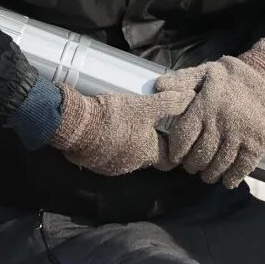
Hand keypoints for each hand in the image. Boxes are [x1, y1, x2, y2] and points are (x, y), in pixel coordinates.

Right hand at [45, 79, 197, 177]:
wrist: (74, 126)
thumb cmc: (113, 116)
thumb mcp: (144, 106)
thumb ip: (169, 103)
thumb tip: (190, 97)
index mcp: (148, 154)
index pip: (170, 158)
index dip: (174, 144)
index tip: (172, 130)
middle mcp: (132, 165)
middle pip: (149, 155)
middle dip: (151, 141)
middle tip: (150, 121)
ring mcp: (112, 166)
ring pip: (129, 155)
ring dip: (130, 142)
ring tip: (127, 122)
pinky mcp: (95, 163)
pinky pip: (109, 155)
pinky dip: (112, 144)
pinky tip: (108, 128)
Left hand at [154, 39, 264, 185]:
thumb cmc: (234, 78)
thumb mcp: (207, 72)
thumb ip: (182, 80)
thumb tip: (158, 87)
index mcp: (206, 105)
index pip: (183, 137)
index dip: (177, 151)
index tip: (176, 156)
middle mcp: (222, 122)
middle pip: (200, 155)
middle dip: (192, 165)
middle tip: (191, 166)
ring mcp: (241, 134)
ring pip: (219, 164)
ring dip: (210, 173)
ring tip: (207, 174)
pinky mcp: (259, 143)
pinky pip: (242, 167)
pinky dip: (232, 177)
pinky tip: (227, 179)